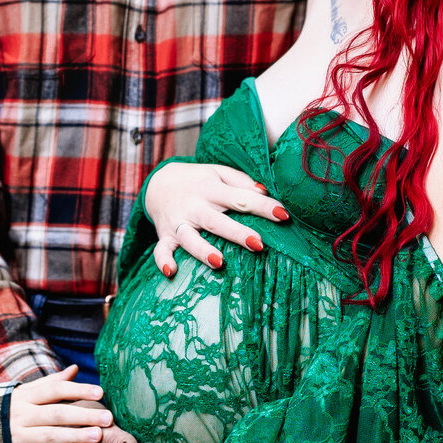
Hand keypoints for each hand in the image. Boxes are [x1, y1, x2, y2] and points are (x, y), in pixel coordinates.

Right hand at [8, 368, 115, 442]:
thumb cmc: (12, 411)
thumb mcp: (27, 394)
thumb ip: (51, 383)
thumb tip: (75, 369)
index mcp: (25, 396)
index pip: (54, 390)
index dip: (77, 390)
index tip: (101, 392)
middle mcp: (20, 415)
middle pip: (55, 414)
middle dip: (83, 415)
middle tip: (108, 418)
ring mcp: (17, 437)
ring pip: (49, 436)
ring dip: (75, 436)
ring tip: (98, 436)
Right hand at [143, 163, 288, 279]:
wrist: (159, 181)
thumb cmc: (198, 180)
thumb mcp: (218, 172)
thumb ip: (241, 181)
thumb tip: (265, 192)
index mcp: (211, 188)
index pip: (240, 198)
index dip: (262, 206)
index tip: (283, 215)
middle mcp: (194, 206)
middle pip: (216, 222)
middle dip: (236, 233)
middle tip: (258, 244)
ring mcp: (178, 222)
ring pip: (190, 238)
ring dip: (202, 250)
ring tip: (219, 262)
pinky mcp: (165, 235)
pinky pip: (161, 250)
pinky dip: (163, 260)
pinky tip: (170, 271)